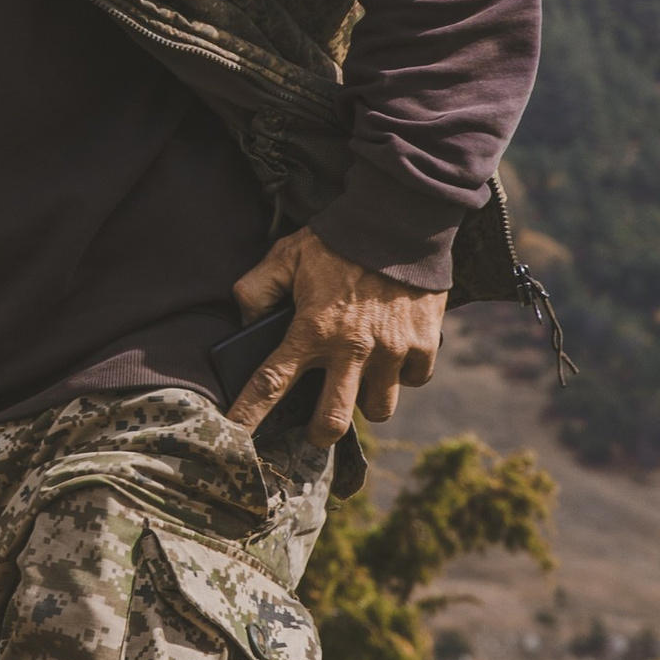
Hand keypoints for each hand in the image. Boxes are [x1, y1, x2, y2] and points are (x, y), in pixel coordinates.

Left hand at [226, 227, 445, 444]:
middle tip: (315, 427)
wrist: (400, 219)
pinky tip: (393, 356)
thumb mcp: (286, 255)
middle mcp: (351, 349)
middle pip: (331, 421)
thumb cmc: (337, 239)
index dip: (249, 416)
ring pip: (378, 408)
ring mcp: (391, 350)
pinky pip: (413, 381)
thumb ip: (256, 289)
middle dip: (318, 434)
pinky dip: (403, 375)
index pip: (270, 384)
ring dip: (365, 401)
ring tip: (359, 381)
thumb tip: (247, 323)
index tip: (235, 440)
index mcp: (311, 329)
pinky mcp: (424, 344)